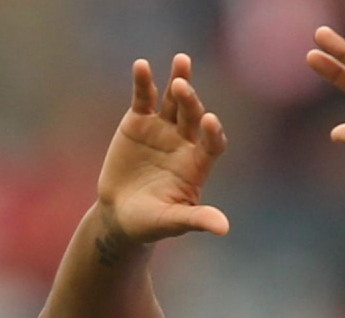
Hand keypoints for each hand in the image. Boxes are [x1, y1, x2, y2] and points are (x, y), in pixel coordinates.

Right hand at [97, 54, 228, 243]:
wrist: (120, 214)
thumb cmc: (150, 223)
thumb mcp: (172, 222)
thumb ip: (196, 219)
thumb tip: (223, 228)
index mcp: (197, 165)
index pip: (212, 144)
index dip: (213, 133)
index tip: (210, 122)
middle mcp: (185, 142)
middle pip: (193, 116)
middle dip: (190, 102)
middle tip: (183, 88)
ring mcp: (163, 129)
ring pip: (174, 101)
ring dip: (179, 82)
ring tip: (182, 61)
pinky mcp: (139, 121)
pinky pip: (144, 98)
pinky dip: (143, 82)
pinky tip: (141, 65)